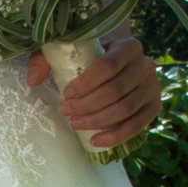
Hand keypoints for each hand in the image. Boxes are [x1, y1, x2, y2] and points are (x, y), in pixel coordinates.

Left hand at [29, 32, 161, 151]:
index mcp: (128, 46)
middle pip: (116, 89)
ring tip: (75, 123)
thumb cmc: (90, 60)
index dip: (86, 82)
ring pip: (125, 108)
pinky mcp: (154, 107)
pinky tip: (95, 140)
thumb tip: (33, 80)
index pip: (108, 65)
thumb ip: (46, 60)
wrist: (118, 68)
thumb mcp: (68, 52)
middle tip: (66, 111)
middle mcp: (146, 64)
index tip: (66, 93)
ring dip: (97, 120)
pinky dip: (115, 136)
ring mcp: (153, 87)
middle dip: (87, 104)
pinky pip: (136, 126)